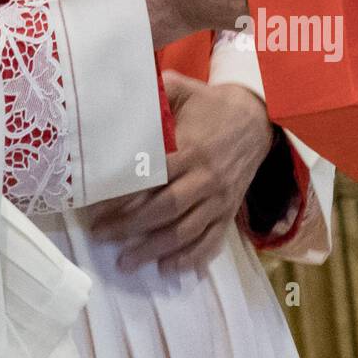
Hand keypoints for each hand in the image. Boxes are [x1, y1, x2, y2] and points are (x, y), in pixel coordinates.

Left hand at [88, 71, 273, 273]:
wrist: (259, 120)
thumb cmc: (211, 105)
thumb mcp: (183, 89)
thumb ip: (154, 93)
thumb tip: (119, 91)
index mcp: (191, 148)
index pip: (152, 176)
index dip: (125, 193)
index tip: (98, 205)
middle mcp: (206, 178)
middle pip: (165, 209)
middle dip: (130, 226)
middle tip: (101, 235)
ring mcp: (219, 199)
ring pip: (185, 231)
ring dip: (154, 249)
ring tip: (125, 262)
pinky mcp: (229, 212)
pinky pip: (211, 241)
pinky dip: (191, 258)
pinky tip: (167, 268)